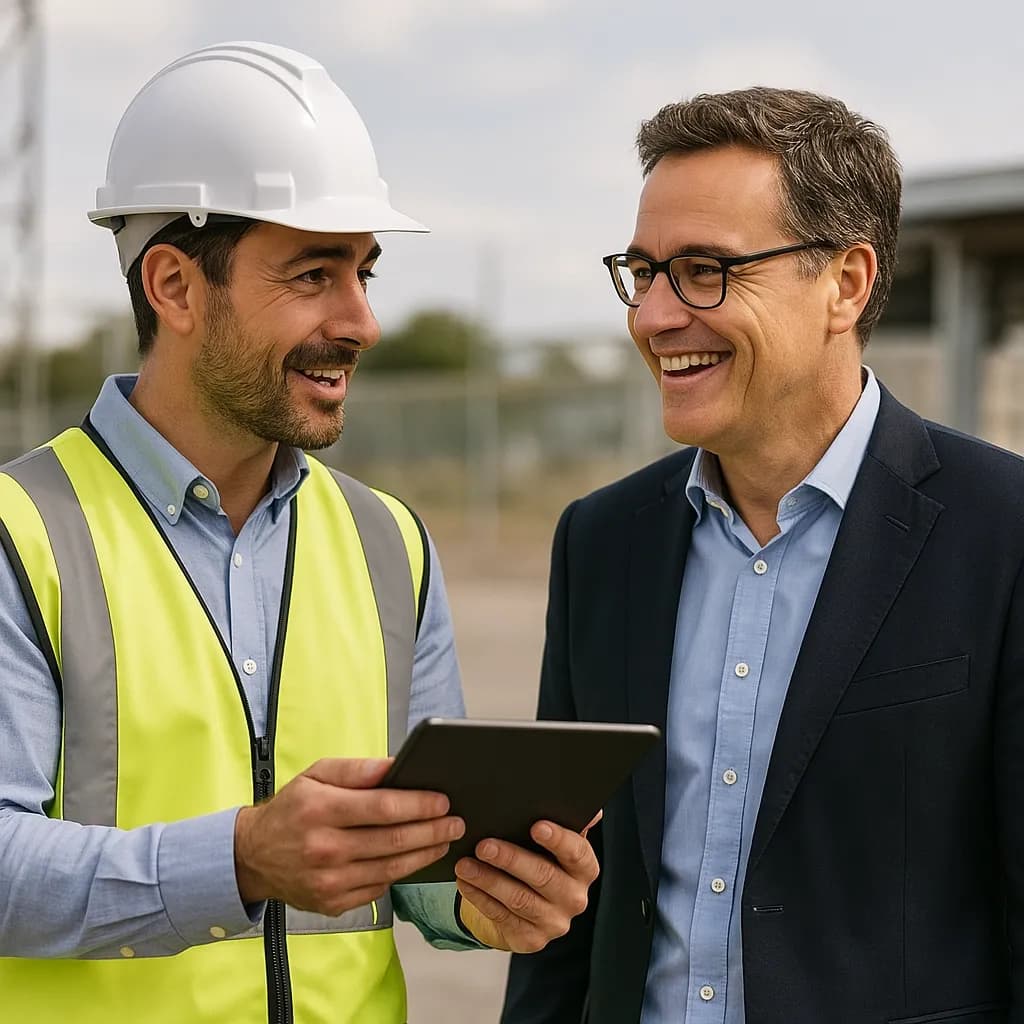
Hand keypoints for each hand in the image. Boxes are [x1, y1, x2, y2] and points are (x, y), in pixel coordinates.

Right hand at [234, 757, 463, 915]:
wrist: (254, 856)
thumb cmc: (292, 808)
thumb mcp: (316, 775)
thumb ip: (357, 769)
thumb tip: (396, 766)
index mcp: (320, 810)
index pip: (383, 807)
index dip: (419, 804)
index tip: (443, 800)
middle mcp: (324, 848)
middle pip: (394, 840)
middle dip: (433, 830)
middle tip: (456, 822)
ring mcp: (329, 881)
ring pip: (392, 867)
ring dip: (426, 853)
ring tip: (445, 839)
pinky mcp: (333, 903)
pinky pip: (379, 887)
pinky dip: (402, 872)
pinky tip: (416, 858)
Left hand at [454, 813, 600, 952]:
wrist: (530, 904)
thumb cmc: (542, 859)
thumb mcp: (553, 842)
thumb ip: (567, 823)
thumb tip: (593, 810)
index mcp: (585, 868)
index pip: (576, 853)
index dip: (558, 839)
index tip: (536, 826)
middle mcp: (575, 897)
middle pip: (543, 876)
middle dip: (511, 859)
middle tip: (484, 846)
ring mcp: (555, 922)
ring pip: (519, 899)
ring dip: (488, 880)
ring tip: (465, 865)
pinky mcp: (532, 939)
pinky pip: (502, 917)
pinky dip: (480, 898)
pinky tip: (466, 882)